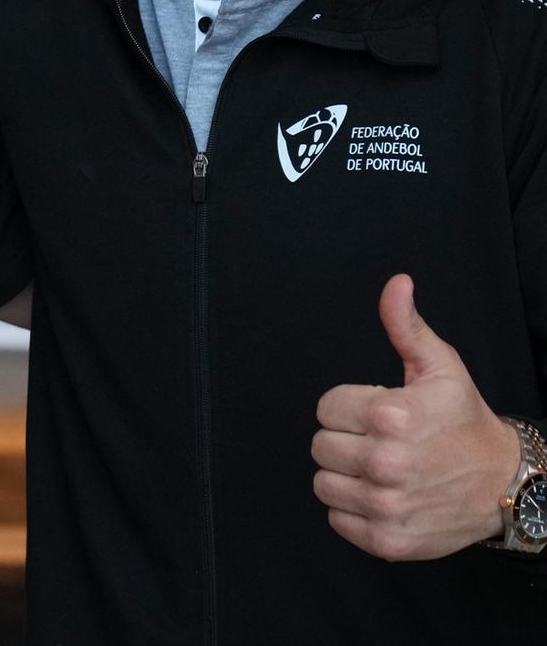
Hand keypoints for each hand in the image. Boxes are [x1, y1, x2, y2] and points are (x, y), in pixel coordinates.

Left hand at [312, 273, 518, 560]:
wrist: (504, 482)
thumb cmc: (462, 419)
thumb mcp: (439, 365)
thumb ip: (406, 325)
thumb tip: (396, 284)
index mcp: (389, 415)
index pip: (325, 408)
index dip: (347, 407)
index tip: (375, 412)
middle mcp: (384, 463)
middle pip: (320, 446)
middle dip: (344, 439)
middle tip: (377, 440)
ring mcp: (386, 506)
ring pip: (324, 483)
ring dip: (345, 475)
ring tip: (377, 468)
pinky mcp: (387, 541)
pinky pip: (338, 520)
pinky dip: (353, 510)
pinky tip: (381, 495)